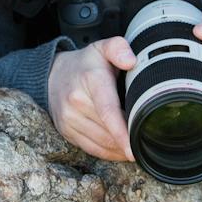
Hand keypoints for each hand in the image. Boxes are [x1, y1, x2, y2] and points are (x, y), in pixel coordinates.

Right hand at [47, 38, 137, 160]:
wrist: (53, 75)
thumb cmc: (86, 64)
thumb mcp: (102, 48)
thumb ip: (119, 48)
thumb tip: (131, 61)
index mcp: (91, 81)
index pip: (108, 111)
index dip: (122, 132)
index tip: (134, 149)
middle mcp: (76, 102)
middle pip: (108, 132)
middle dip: (129, 140)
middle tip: (148, 140)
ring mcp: (68, 119)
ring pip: (101, 144)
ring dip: (120, 150)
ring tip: (137, 147)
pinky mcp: (66, 132)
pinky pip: (92, 149)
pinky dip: (109, 153)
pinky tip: (121, 150)